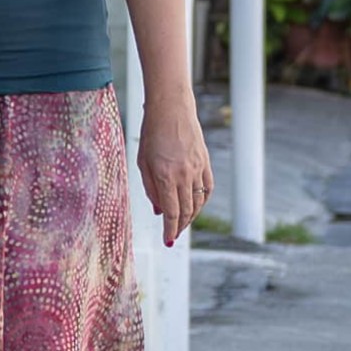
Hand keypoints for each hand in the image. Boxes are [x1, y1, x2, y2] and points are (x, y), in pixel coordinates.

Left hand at [139, 96, 210, 247]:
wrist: (171, 109)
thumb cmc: (151, 134)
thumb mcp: (143, 162)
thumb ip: (151, 188)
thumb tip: (160, 211)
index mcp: (166, 176)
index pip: (171, 212)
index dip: (170, 230)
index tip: (167, 241)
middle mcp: (185, 175)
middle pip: (186, 211)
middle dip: (179, 227)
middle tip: (172, 235)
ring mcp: (198, 169)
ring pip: (198, 202)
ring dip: (190, 216)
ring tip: (181, 223)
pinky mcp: (206, 162)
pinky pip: (207, 189)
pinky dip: (202, 201)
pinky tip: (195, 206)